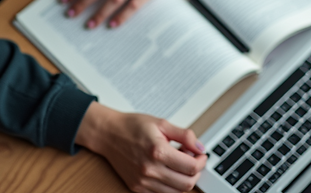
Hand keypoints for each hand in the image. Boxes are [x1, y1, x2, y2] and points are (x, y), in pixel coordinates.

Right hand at [76, 102, 206, 192]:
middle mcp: (150, 169)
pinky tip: (168, 171)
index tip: (201, 155)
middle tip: (193, 160)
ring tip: (178, 165)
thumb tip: (200, 148)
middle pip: (187, 184)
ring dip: (183, 180)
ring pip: (176, 192)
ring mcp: (143, 181)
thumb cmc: (132, 126)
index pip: (191, 167)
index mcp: (158, 151)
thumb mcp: (162, 123)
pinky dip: (170, 186)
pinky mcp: (137, 188)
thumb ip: (185, 135)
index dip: (202, 161)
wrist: (108, 134)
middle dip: (195, 173)